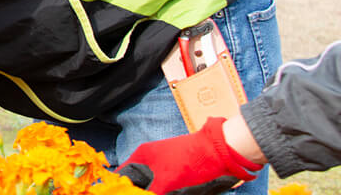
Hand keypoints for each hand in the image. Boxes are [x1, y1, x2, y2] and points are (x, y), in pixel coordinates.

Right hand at [119, 117, 262, 194]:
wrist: (219, 150)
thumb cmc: (190, 160)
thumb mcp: (167, 179)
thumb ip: (151, 191)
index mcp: (143, 154)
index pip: (123, 172)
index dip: (121, 185)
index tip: (123, 193)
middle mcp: (151, 156)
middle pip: (137, 178)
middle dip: (138, 189)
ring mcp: (164, 162)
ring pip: (151, 181)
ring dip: (152, 191)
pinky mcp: (177, 169)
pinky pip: (163, 183)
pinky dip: (163, 191)